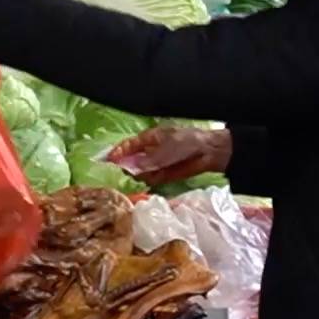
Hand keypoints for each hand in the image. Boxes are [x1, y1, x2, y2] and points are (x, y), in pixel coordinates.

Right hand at [111, 126, 231, 186]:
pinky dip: (150, 180)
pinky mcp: (164, 175)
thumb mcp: (166, 148)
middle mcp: (151, 151)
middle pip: (131, 160)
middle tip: (121, 171)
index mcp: (149, 138)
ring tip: (138, 176)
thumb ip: (148, 159)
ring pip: (140, 171)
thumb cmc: (188, 142)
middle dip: (126, 166)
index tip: (109, 159)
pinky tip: (151, 178)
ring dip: (138, 175)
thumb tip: (130, 168)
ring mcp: (157, 164)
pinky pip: (152, 179)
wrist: (209, 152)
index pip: (129, 145)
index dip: (118, 152)